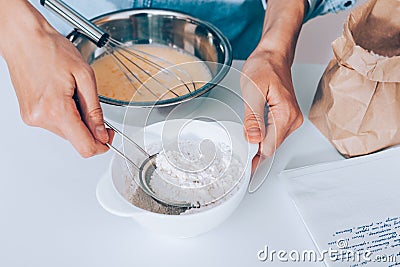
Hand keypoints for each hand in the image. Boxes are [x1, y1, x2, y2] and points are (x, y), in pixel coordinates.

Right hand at [0, 2, 112, 157]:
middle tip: (91, 103)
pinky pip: (55, 124)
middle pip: (76, 140)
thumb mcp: (85, 76)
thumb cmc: (52, 49)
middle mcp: (41, 118)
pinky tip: (62, 94)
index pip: (85, 147)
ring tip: (72, 93)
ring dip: (76, 119)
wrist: (25, 38)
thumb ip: (95, 110)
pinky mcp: (29, 115)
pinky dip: (65, 114)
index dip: (102, 145)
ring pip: (66, 132)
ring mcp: (32, 118)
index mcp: (56, 110)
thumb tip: (102, 133)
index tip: (109, 135)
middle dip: (90, 127)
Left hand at [241, 50, 303, 170]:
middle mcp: (292, 119)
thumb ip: (253, 118)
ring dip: (258, 144)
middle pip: (271, 147)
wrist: (273, 54)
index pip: (269, 148)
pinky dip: (262, 136)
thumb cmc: (264, 67)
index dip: (254, 157)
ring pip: (272, 142)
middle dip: (255, 152)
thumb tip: (253, 140)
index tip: (242, 166)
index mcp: (285, 115)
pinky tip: (253, 134)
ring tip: (244, 140)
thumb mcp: (253, 91)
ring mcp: (291, 119)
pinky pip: (273, 134)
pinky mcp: (286, 117)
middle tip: (237, 155)